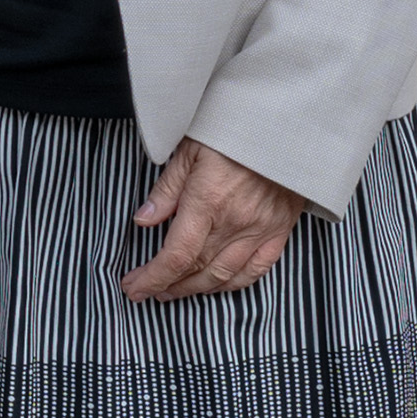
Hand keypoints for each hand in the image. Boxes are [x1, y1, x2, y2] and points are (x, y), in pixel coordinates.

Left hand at [122, 138, 306, 302]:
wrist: (284, 126)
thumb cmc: (231, 131)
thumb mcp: (188, 150)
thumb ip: (166, 191)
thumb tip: (143, 221)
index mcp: (207, 201)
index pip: (176, 255)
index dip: (152, 277)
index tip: (133, 287)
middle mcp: (235, 222)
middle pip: (197, 269)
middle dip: (168, 285)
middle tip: (146, 291)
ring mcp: (260, 229)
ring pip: (225, 275)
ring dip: (196, 289)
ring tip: (174, 291)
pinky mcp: (279, 230)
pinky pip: (258, 269)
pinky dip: (234, 283)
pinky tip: (216, 285)